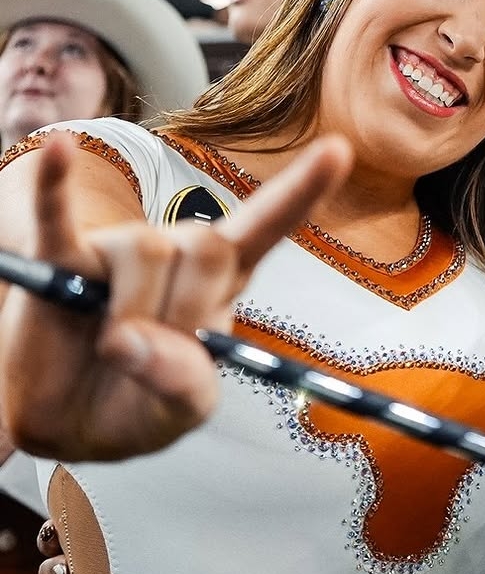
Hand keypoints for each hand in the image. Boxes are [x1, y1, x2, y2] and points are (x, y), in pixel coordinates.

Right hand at [0, 132, 352, 460]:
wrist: (61, 423)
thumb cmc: (133, 403)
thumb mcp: (180, 412)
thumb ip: (183, 384)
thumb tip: (139, 344)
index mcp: (221, 282)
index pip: (269, 225)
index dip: (301, 190)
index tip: (338, 149)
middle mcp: (177, 250)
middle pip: (208, 246)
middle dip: (185, 312)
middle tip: (150, 358)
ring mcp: (119, 249)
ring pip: (146, 250)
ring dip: (127, 314)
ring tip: (105, 347)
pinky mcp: (63, 258)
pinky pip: (59, 218)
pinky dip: (57, 186)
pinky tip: (60, 151)